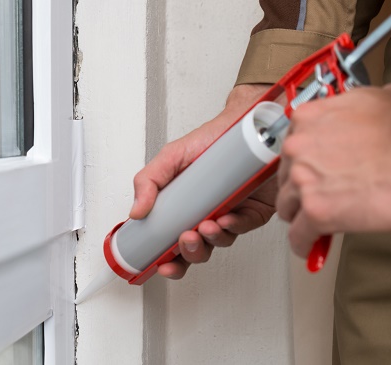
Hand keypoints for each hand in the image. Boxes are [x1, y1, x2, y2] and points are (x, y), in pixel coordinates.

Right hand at [130, 84, 275, 278]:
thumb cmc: (210, 139)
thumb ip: (149, 181)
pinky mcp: (254, 210)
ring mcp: (231, 213)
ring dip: (211, 240)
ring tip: (205, 227)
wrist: (242, 124)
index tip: (161, 264)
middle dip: (190, 253)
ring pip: (220, 242)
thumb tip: (136, 212)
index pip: (173, 243)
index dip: (168, 259)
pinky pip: (245, 227)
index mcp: (185, 208)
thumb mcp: (171, 157)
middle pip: (197, 249)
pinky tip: (227, 219)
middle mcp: (208, 214)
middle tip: (185, 240)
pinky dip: (235, 227)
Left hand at [276, 85, 390, 257]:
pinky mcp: (317, 211)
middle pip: (286, 179)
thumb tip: (372, 110)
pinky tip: (314, 247)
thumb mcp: (378, 99)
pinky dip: (306, 245)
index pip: (293, 150)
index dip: (306, 167)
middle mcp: (298, 147)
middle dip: (304, 191)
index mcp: (309, 119)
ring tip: (320, 225)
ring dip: (302, 217)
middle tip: (325, 200)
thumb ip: (358, 109)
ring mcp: (303, 180)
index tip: (315, 177)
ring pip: (288, 208)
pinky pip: (299, 237)